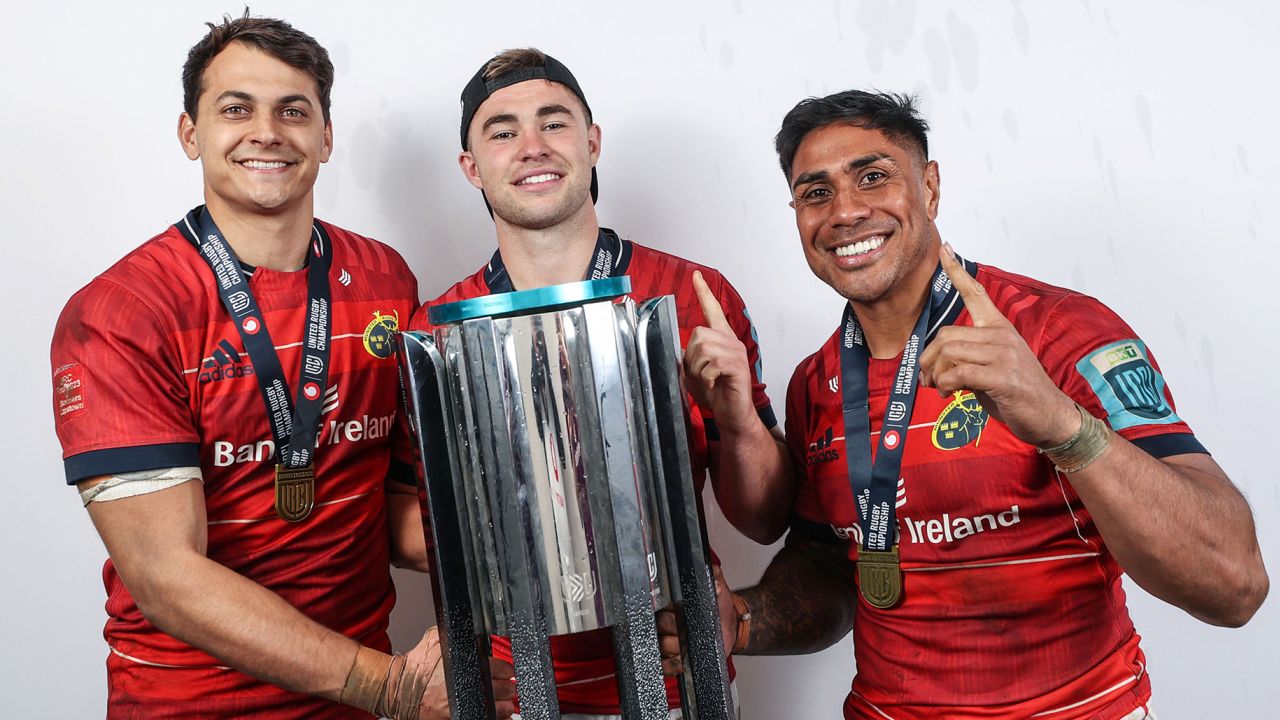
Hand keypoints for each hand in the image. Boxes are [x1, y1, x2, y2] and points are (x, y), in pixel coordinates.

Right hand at [406, 626, 516, 719]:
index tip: (510, 671)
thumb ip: (456, 635)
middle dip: (508, 687)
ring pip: (496, 708)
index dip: (507, 669)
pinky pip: (483, 719)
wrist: (398, 689)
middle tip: (510, 686)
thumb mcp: (434, 639)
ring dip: (504, 706)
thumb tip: (472, 631)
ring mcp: (462, 705)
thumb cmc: (415, 666)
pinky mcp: (455, 717)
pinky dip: (492, 717)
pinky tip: (495, 714)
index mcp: (465, 665)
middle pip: (502, 688)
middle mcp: (467, 686)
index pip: (499, 667)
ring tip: (507, 704)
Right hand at [655, 564, 737, 675]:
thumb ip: (715, 578)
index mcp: (672, 604)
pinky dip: (674, 664)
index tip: (681, 615)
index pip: (658, 607)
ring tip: (689, 644)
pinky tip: (685, 658)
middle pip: (658, 629)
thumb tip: (712, 574)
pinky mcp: (670, 659)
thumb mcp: (719, 591)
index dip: (669, 613)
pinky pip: (664, 666)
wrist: (728, 628)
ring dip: (676, 648)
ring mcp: (666, 640)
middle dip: (674, 631)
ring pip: (660, 647)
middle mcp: (665, 622)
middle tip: (688, 630)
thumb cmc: (719, 609)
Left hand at [683, 271, 755, 434]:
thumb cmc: (715, 393)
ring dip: (697, 368)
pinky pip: (712, 365)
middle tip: (697, 372)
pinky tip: (714, 383)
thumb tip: (676, 351)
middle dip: (690, 356)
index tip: (696, 276)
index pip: (712, 310)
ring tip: (707, 379)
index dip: (704, 292)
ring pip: (704, 349)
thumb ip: (686, 358)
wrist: (732, 414)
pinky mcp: (738, 367)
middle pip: (699, 334)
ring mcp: (736, 353)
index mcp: (721, 339)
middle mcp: (731, 341)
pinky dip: (706, 377)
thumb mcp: (693, 372)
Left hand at [918, 243, 1079, 446]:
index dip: (957, 272)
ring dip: (936, 374)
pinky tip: (950, 394)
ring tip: (939, 388)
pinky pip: (959, 373)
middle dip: (928, 359)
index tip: (945, 249)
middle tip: (928, 379)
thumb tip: (936, 365)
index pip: (976, 294)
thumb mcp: (991, 368)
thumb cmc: (1017, 393)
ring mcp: (1004, 355)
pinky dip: (946, 385)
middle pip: (946, 335)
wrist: (1050, 416)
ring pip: (949, 353)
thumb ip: (967, 358)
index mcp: (1000, 329)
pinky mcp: (1002, 376)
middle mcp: (1002, 336)